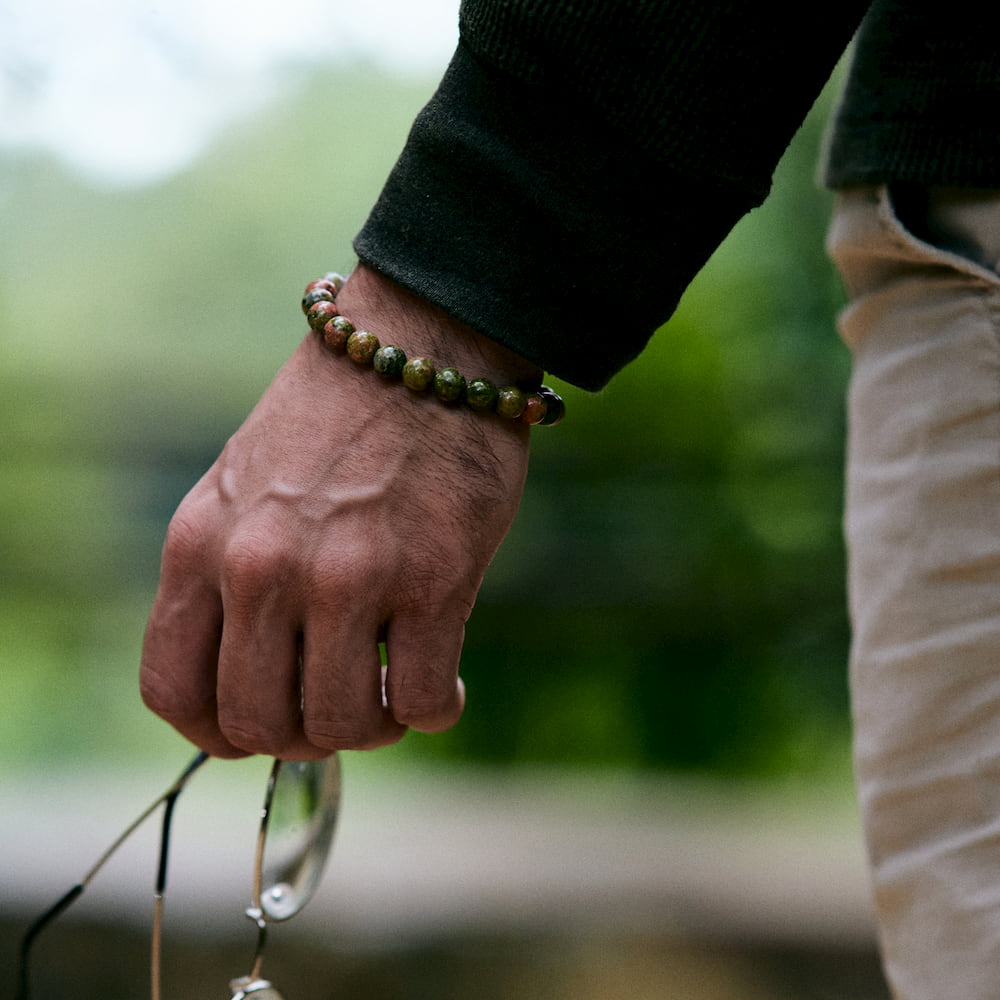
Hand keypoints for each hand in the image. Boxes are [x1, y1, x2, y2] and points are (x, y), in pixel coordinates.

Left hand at [140, 265, 536, 758]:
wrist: (421, 346)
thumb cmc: (338, 420)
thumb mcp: (244, 489)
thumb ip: (229, 578)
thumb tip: (260, 679)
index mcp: (200, 543)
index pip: (174, 690)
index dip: (218, 732)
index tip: (264, 725)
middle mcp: (261, 567)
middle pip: (259, 725)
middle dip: (305, 736)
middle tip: (344, 707)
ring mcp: (347, 576)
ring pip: (342, 725)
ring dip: (373, 728)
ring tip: (396, 697)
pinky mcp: (432, 579)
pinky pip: (420, 701)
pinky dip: (434, 710)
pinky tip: (444, 686)